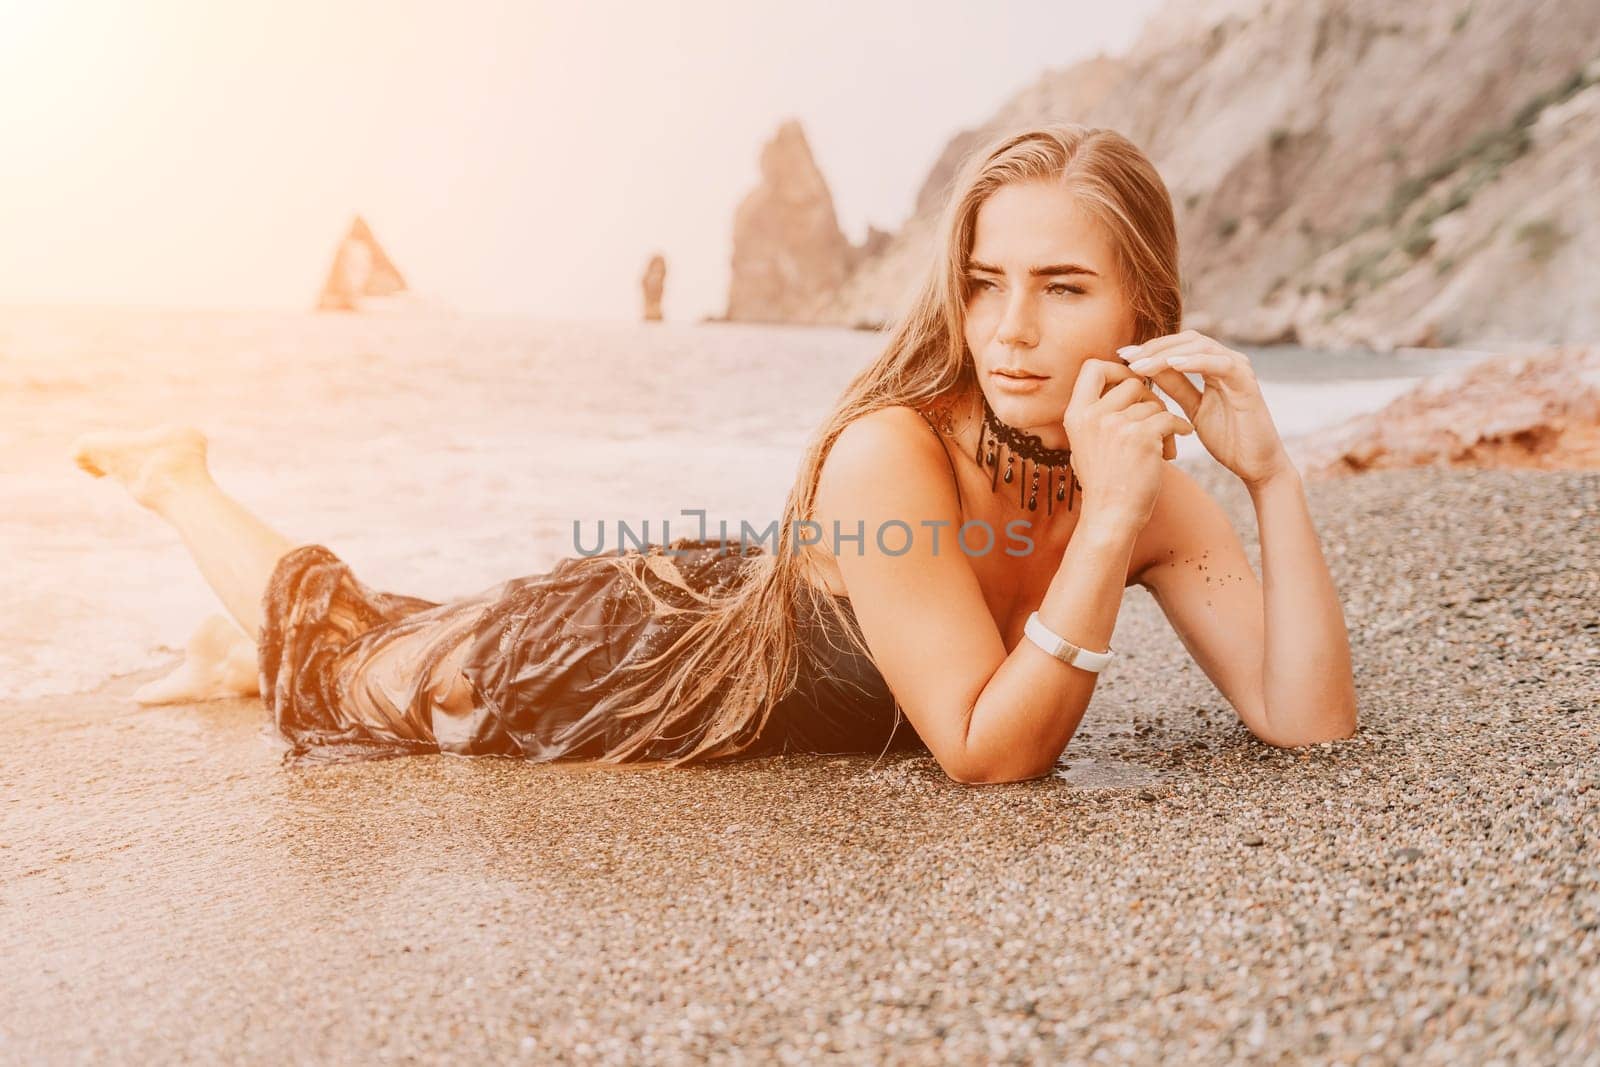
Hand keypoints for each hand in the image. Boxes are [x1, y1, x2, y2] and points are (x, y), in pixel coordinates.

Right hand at [1064, 358, 1194, 531]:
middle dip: (1148, 398)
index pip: (1093, 367)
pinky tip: (1173, 450)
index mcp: (1075, 414)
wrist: (1111, 516)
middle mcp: (1092, 416)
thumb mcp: (1085, 443)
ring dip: (1163, 423)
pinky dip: (1178, 430)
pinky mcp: (1142, 437)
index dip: (1116, 369)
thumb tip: (1120, 380)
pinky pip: (1170, 419)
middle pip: (1131, 382)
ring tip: (1162, 448)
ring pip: (1153, 404)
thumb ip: (1096, 414)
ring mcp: (1116, 425)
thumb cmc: (1104, 482)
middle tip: (1153, 420)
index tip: (1129, 386)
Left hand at [1121, 330, 1293, 487]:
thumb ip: (1175, 387)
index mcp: (1213, 366)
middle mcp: (1227, 361)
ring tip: (1141, 364)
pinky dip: (1196, 361)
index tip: (1122, 356)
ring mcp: (1239, 368)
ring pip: (1200, 346)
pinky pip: (1220, 364)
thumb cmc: (1226, 438)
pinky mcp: (1247, 382)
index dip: (1150, 348)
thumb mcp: (1192, 409)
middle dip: (1154, 347)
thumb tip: (1145, 369)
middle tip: (1127, 356)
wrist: (1256, 464)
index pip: (1178, 346)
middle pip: (1187, 339)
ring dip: (1167, 353)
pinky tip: (1172, 364)